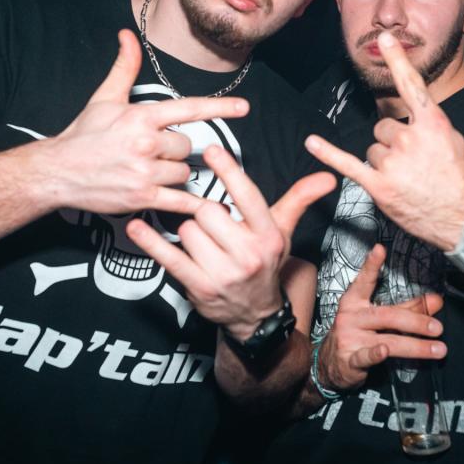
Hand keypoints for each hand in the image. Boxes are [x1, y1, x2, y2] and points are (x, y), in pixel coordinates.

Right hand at [48, 29, 249, 214]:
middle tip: (153, 152)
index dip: (219, 107)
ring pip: (184, 173)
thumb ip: (125, 67)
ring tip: (150, 172)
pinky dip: (189, 206)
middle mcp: (146, 144)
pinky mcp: (142, 199)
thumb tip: (128, 35)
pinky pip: (180, 202)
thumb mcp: (104, 98)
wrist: (57, 172)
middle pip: (187, 147)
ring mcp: (145, 173)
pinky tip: (196, 208)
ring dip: (174, 174)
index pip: (189, 109)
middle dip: (176, 150)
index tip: (244, 108)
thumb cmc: (83, 135)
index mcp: (142, 117)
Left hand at [126, 144, 335, 340]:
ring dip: (189, 233)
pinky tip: (135, 227)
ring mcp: (223, 274)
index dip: (228, 170)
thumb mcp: (283, 231)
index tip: (211, 148)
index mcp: (268, 235)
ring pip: (187, 230)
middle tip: (214, 226)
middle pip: (208, 211)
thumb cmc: (265, 263)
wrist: (254, 315)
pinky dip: (149, 241)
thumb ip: (299, 199)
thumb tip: (328, 177)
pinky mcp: (198, 287)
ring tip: (204, 245)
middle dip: (206, 214)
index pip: (247, 195)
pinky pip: (168, 256)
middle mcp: (248, 255)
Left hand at [306, 32, 463, 250]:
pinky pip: (347, 164)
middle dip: (393, 144)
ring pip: (372, 150)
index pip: (410, 85)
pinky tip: (311, 142)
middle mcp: (410, 137)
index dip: (397, 60)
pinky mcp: (379, 185)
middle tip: (413, 164)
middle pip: (383, 128)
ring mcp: (393, 162)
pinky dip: (327, 153)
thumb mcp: (453, 142)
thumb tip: (410, 119)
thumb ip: (428, 124)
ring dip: (383, 163)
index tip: (384, 38)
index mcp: (432, 123)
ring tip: (405, 180)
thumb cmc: (460, 181)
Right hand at [316, 244, 445, 393]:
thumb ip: (408, 309)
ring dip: (415, 346)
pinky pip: (365, 356)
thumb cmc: (358, 335)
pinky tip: (384, 351)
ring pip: (386, 339)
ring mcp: (349, 338)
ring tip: (438, 348)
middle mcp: (351, 317)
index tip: (379, 249)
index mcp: (355, 301)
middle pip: (387, 315)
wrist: (331, 365)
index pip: (364, 281)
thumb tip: (436, 300)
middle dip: (415, 321)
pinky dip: (376, 354)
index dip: (371, 265)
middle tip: (437, 327)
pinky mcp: (350, 360)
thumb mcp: (379, 319)